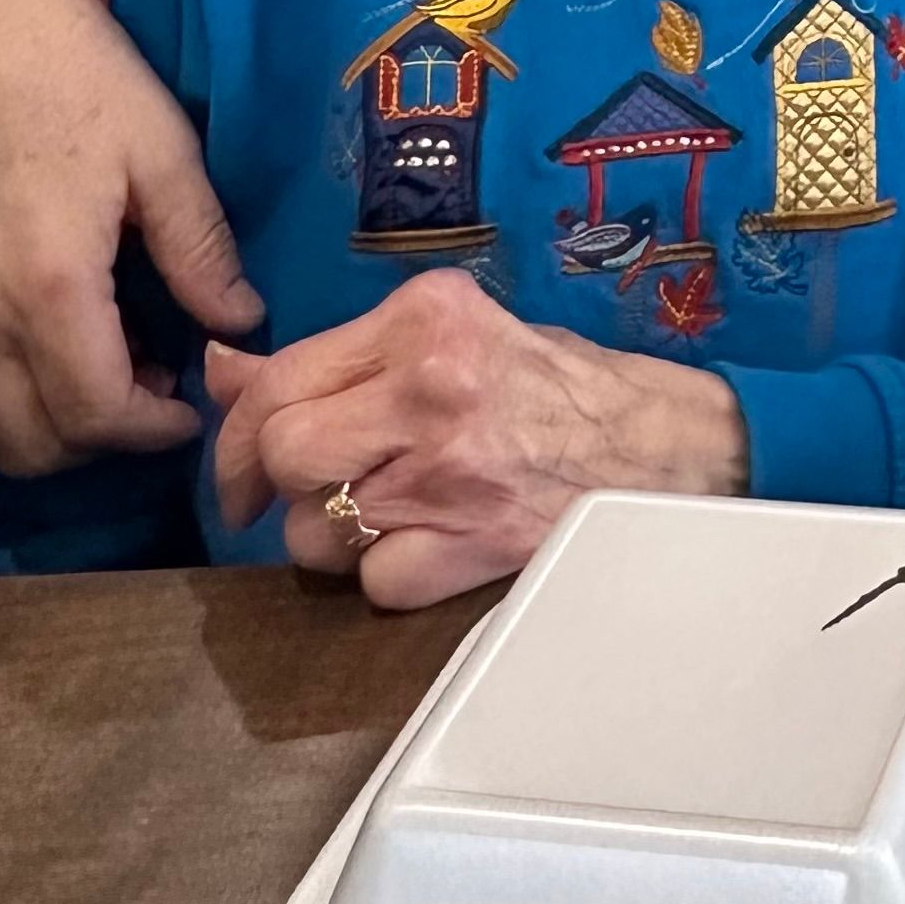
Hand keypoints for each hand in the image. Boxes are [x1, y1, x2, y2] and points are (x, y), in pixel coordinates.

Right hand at [0, 0, 261, 473]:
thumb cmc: (77, 77)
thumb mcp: (164, 155)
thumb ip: (201, 250)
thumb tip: (240, 322)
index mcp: (46, 284)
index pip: (95, 414)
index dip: (151, 431)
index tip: (192, 406)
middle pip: (30, 442)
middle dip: (102, 439)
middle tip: (155, 389)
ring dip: (44, 427)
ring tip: (105, 370)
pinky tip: (42, 351)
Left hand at [206, 269, 750, 607]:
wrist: (679, 447)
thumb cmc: (570, 388)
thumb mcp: (461, 338)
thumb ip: (347, 359)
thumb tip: (225, 372)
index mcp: (430, 319)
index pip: (279, 379)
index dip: (239, 432)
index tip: (245, 465)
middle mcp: (434, 387)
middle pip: (284, 452)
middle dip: (278, 486)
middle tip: (307, 498)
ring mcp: (452, 472)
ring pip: (317, 530)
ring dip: (337, 538)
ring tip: (398, 515)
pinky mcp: (475, 546)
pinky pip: (375, 584)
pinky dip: (392, 577)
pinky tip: (437, 547)